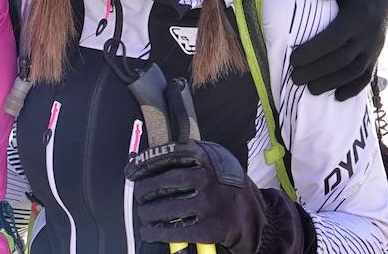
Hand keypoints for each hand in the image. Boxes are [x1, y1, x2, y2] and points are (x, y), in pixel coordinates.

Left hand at [125, 140, 267, 250]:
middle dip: (145, 191)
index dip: (144, 163)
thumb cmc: (226, 188)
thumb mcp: (212, 164)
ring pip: (167, 207)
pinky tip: (151, 232)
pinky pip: (178, 230)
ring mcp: (211, 202)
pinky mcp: (214, 227)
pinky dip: (159, 232)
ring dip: (149, 213)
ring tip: (144, 215)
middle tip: (139, 197)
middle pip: (164, 182)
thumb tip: (142, 161)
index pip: (168, 154)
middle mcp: (208, 177)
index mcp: (206, 157)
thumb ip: (186, 161)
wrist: (256, 217)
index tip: (131, 171)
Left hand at [290, 0, 387, 99]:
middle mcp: (370, 35)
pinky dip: (354, 88)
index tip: (293, 59)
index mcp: (359, 17)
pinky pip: (367, 75)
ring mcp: (375, 47)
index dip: (314, 51)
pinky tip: (338, 97)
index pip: (335, 39)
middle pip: (342, 59)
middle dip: (318, 71)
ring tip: (310, 90)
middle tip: (294, 78)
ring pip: (354, 71)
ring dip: (332, 83)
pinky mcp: (376, 53)